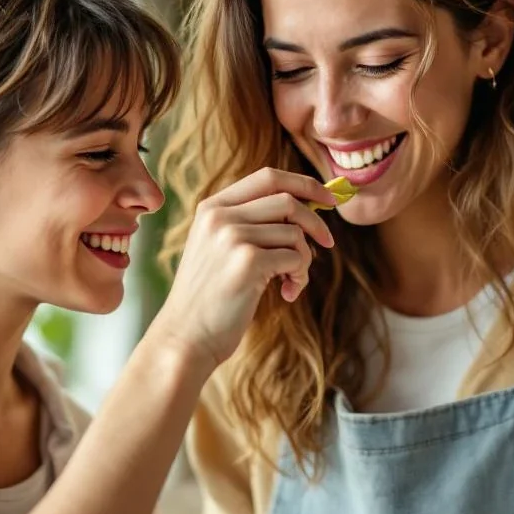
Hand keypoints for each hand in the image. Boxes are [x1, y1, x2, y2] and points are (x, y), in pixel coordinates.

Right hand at [152, 168, 335, 371]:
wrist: (185, 337)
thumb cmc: (209, 299)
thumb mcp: (219, 249)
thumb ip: (249, 225)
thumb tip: (305, 207)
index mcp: (212, 207)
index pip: (268, 177)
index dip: (304, 184)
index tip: (327, 198)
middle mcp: (220, 216)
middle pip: (288, 200)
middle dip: (315, 221)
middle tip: (327, 242)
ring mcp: (232, 237)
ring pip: (295, 233)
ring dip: (305, 260)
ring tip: (292, 281)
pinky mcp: (248, 262)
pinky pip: (296, 258)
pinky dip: (300, 277)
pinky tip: (287, 293)